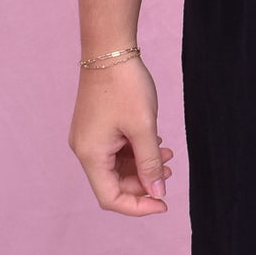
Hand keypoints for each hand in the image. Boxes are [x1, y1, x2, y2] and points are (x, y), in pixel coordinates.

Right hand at [68, 56, 174, 216]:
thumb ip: (150, 164)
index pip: (111, 198)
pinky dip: (136, 150)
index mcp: (91, 154)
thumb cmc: (125, 86)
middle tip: (170, 170)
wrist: (109, 49)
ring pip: (117, 166)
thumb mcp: (144, 128)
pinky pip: (116, 149)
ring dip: (142, 164)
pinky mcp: (96, 126)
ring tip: (167, 153)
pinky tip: (155, 140)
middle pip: (114, 182)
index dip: (138, 206)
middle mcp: (85, 149)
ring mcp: (90, 137)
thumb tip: (157, 193)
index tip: (164, 203)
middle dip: (144, 181)